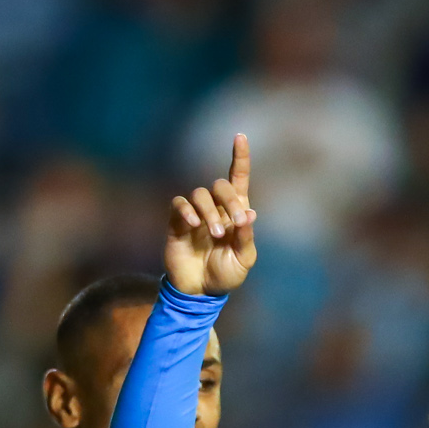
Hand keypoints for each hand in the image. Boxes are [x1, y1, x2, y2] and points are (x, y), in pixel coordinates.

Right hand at [165, 133, 256, 296]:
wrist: (201, 291)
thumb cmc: (226, 275)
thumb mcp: (243, 260)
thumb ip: (246, 237)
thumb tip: (250, 214)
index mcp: (236, 213)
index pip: (238, 179)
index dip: (239, 157)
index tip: (240, 136)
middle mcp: (216, 208)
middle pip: (220, 185)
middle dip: (229, 201)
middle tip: (233, 224)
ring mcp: (196, 214)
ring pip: (200, 194)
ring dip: (210, 212)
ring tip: (214, 235)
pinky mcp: (177, 222)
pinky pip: (180, 205)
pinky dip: (188, 211)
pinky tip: (194, 226)